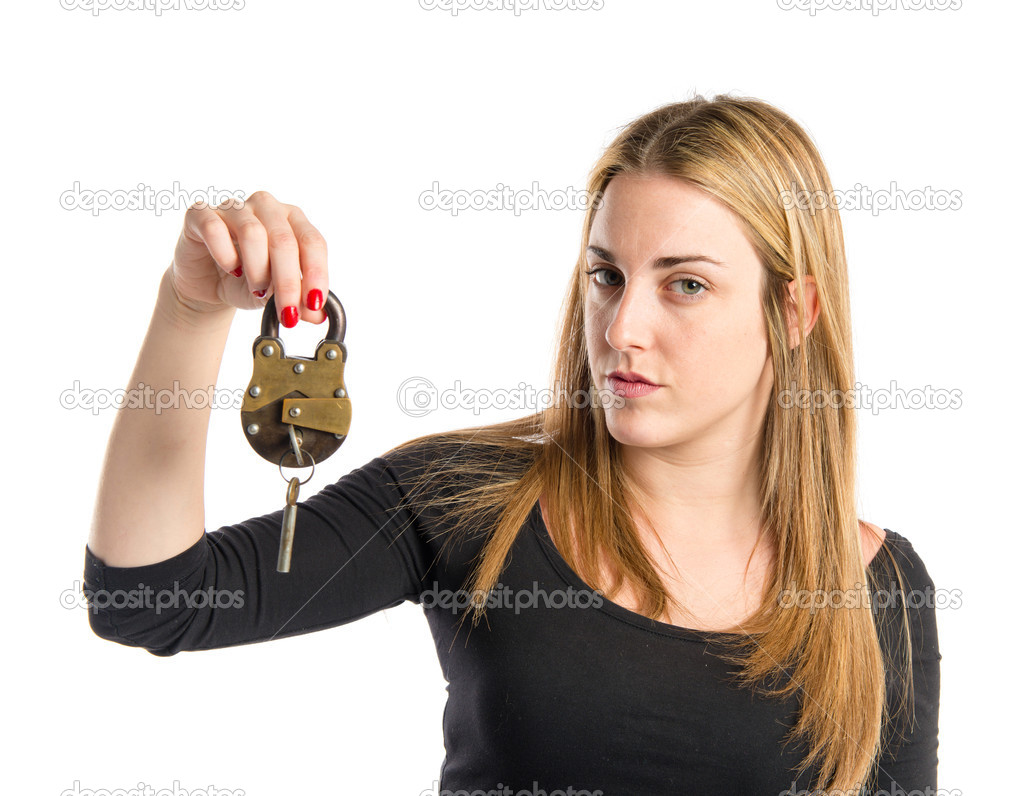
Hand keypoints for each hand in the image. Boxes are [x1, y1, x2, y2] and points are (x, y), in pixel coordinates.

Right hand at [168, 190, 327, 326]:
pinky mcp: (200, 215)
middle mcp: (266, 207)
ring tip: (257, 292)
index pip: (312, 241)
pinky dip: (225, 255)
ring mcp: (233, 207)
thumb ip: (299, 302)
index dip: (316, 273)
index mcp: (293, 220)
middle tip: (287, 313)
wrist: (208, 287)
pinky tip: (230, 270)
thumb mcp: (277, 296)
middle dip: (288, 282)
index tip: (314, 303)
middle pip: (284, 240)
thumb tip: (318, 315)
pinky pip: (214, 228)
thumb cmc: (248, 284)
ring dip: (258, 271)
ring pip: (252, 233)